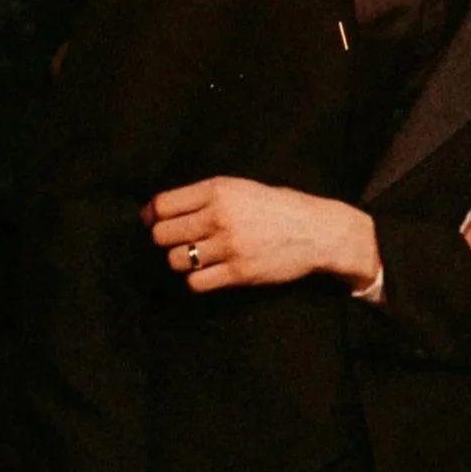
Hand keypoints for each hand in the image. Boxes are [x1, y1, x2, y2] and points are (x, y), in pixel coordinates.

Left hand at [144, 178, 378, 292]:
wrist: (319, 232)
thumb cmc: (280, 208)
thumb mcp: (243, 188)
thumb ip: (207, 197)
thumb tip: (165, 211)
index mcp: (218, 190)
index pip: (162, 205)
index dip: (152, 217)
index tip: (154, 223)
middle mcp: (219, 216)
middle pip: (162, 235)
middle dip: (165, 240)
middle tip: (180, 242)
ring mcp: (229, 246)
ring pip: (176, 260)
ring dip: (182, 262)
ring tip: (196, 259)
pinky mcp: (238, 272)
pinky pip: (196, 283)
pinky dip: (196, 280)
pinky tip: (208, 274)